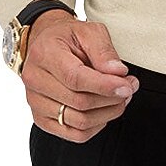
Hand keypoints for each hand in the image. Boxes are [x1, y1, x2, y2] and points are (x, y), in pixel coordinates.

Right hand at [21, 10, 139, 142]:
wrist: (46, 44)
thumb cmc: (68, 36)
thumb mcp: (89, 31)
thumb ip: (104, 51)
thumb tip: (118, 73)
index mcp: (45, 54)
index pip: (75, 78)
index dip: (105, 85)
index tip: (127, 85)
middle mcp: (35, 80)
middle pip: (79, 102)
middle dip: (112, 98)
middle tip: (130, 87)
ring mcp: (35, 102)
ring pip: (78, 122)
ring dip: (108, 113)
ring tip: (122, 97)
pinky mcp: (42, 118)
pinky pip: (74, 134)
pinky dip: (96, 126)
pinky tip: (106, 110)